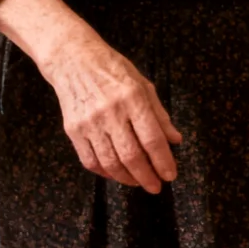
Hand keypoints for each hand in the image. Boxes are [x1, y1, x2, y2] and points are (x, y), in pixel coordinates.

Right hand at [43, 34, 183, 193]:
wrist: (73, 60)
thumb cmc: (113, 70)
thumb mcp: (143, 84)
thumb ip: (159, 114)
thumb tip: (175, 140)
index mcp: (132, 98)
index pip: (152, 138)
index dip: (163, 161)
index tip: (171, 176)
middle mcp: (110, 112)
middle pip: (131, 156)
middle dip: (147, 177)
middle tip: (156, 187)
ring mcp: (89, 122)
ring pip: (110, 163)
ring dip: (127, 179)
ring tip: (138, 182)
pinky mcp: (73, 130)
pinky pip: (90, 161)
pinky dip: (105, 173)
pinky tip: (115, 174)